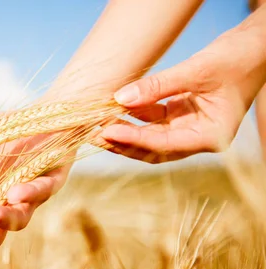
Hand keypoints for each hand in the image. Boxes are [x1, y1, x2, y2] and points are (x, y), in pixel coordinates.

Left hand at [100, 28, 265, 162]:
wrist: (258, 46)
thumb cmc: (239, 58)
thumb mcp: (197, 70)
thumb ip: (158, 86)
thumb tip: (120, 98)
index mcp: (211, 136)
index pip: (164, 144)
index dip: (134, 139)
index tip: (107, 131)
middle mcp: (199, 137)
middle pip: (153, 149)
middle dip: (122, 142)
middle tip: (92, 134)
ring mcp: (190, 127)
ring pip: (150, 136)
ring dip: (124, 130)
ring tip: (96, 123)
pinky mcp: (182, 114)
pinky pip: (153, 120)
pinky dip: (133, 115)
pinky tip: (113, 109)